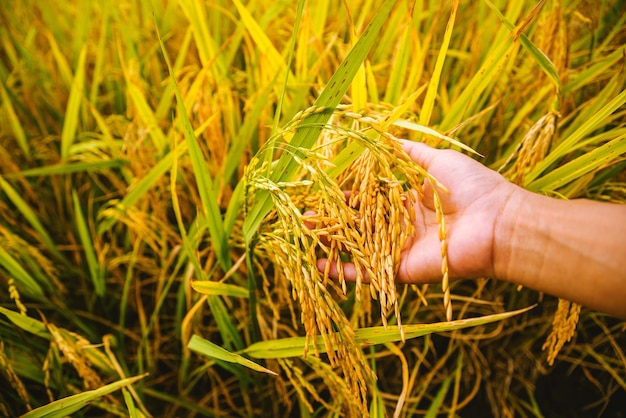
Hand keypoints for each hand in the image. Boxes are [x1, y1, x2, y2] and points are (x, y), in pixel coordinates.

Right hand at [318, 140, 519, 283]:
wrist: (497, 222)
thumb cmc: (472, 187)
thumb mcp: (436, 160)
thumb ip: (406, 152)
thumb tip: (381, 136)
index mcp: (407, 199)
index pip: (368, 196)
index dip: (344, 192)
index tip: (320, 187)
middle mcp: (400, 224)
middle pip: (358, 221)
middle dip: (330, 216)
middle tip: (303, 211)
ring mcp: (399, 248)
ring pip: (357, 245)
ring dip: (330, 240)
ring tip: (303, 231)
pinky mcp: (401, 269)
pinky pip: (368, 272)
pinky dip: (343, 272)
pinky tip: (318, 265)